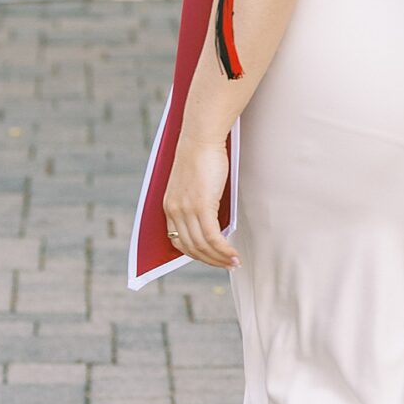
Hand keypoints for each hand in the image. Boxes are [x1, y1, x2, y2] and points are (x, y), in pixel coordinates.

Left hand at [162, 134, 238, 270]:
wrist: (200, 138)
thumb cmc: (201, 155)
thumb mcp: (193, 183)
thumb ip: (196, 201)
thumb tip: (212, 219)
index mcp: (169, 206)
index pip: (178, 241)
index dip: (195, 254)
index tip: (210, 257)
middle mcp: (174, 211)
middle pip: (191, 248)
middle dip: (210, 260)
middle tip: (227, 265)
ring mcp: (187, 210)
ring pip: (203, 246)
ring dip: (220, 258)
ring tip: (235, 262)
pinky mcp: (201, 206)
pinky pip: (213, 237)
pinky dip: (224, 250)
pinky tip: (234, 255)